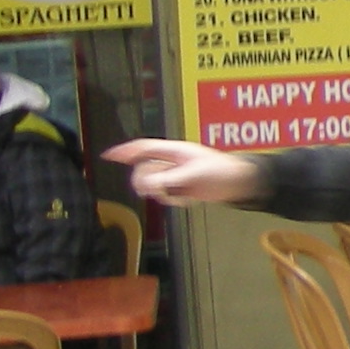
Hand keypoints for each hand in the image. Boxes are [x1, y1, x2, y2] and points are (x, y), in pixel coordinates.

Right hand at [108, 138, 267, 206]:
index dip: (125, 151)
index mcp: (175, 151)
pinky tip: (189, 200)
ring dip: (162, 194)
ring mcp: (177, 175)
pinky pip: (166, 195)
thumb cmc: (222, 172)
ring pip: (153, 185)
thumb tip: (145, 186)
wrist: (241, 184)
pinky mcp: (182, 188)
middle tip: (156, 190)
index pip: (144, 148)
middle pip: (144, 170)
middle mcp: (173, 162)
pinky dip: (173, 200)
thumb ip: (168, 180)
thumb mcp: (193, 175)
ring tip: (180, 195)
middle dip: (146, 182)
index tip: (108, 156)